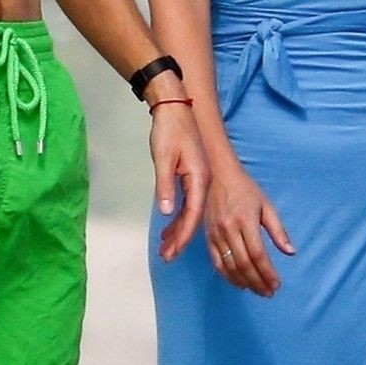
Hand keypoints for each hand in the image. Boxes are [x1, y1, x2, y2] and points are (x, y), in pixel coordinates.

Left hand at [150, 102, 209, 259]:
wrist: (174, 107)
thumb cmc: (169, 130)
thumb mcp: (163, 158)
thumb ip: (165, 186)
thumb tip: (166, 213)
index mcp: (199, 178)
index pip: (192, 214)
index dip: (183, 235)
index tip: (174, 252)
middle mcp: (202, 181)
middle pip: (192, 217)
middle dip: (180, 238)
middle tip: (167, 257)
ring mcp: (198, 179)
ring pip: (189, 211)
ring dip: (177, 230)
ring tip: (166, 249)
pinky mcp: (191, 175)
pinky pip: (186, 202)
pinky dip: (177, 216)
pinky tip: (169, 228)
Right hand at [205, 165, 293, 295]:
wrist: (218, 175)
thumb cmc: (246, 189)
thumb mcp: (266, 206)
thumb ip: (279, 230)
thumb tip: (291, 252)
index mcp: (246, 221)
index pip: (258, 254)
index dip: (267, 273)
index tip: (276, 284)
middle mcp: (229, 229)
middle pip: (244, 264)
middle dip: (258, 282)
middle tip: (269, 293)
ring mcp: (216, 234)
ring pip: (230, 266)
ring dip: (244, 282)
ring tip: (257, 291)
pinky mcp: (207, 237)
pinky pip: (216, 262)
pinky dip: (227, 276)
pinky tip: (239, 283)